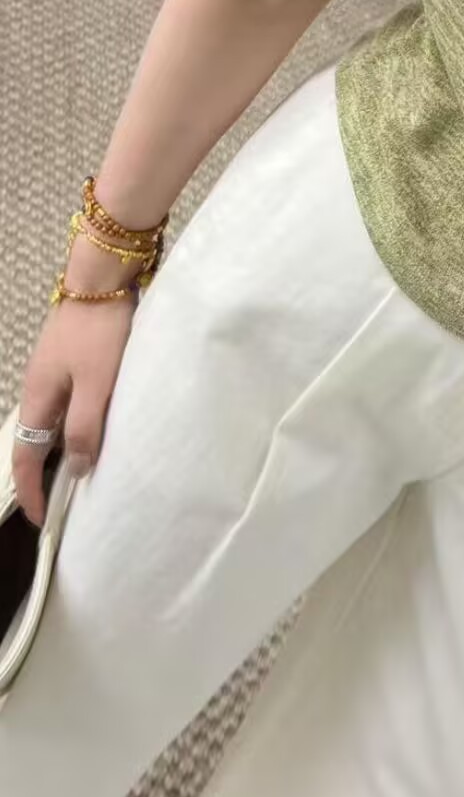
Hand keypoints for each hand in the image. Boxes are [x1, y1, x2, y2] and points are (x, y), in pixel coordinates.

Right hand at [11, 244, 137, 524]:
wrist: (104, 276)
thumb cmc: (100, 331)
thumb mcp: (97, 385)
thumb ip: (85, 427)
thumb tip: (77, 471)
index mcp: (38, 398)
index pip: (25, 458)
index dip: (31, 492)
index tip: (43, 521)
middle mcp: (41, 389)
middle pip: (38, 443)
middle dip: (48, 476)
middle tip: (71, 504)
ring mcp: (57, 373)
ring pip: (57, 423)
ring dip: (68, 450)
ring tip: (93, 473)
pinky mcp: (76, 360)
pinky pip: (73, 405)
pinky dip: (82, 425)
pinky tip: (105, 430)